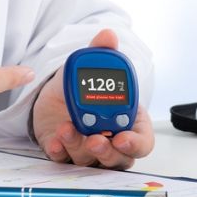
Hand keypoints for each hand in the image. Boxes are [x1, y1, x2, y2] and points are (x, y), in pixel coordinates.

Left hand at [32, 29, 153, 169]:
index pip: (142, 141)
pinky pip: (65, 161)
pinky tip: (55, 141)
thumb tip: (108, 35)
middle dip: (107, 153)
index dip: (136, 144)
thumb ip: (101, 53)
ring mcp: (89, 150)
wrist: (54, 95)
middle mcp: (111, 140)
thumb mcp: (90, 68)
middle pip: (120, 159)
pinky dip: (61, 152)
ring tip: (67, 129)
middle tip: (95, 140)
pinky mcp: (67, 153)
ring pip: (91, 161)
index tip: (123, 138)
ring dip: (79, 147)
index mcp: (128, 121)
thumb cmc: (83, 87)